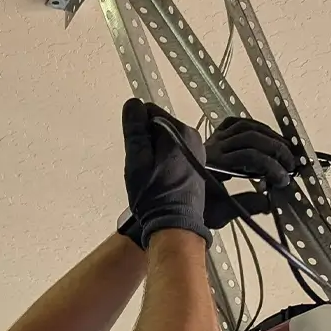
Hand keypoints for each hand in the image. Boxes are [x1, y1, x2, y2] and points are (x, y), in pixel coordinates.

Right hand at [121, 99, 209, 247]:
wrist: (175, 226)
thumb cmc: (155, 197)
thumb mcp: (137, 161)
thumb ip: (135, 130)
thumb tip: (132, 104)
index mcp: (179, 131)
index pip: (149, 111)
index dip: (136, 130)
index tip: (137, 152)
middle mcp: (193, 137)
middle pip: (158, 126)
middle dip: (146, 142)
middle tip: (143, 167)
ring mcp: (197, 151)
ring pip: (165, 140)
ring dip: (154, 153)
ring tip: (152, 176)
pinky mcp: (196, 164)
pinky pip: (174, 153)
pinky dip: (163, 162)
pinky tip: (161, 180)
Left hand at [203, 117, 297, 228]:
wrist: (172, 203)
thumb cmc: (194, 211)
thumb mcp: (219, 214)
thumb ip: (245, 206)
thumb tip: (269, 202)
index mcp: (213, 166)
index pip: (249, 156)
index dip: (270, 166)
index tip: (283, 179)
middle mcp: (212, 148)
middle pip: (250, 137)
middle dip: (275, 149)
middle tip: (290, 164)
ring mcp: (212, 140)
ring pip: (245, 127)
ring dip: (269, 136)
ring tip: (285, 150)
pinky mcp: (213, 138)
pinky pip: (235, 123)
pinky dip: (253, 126)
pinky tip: (266, 135)